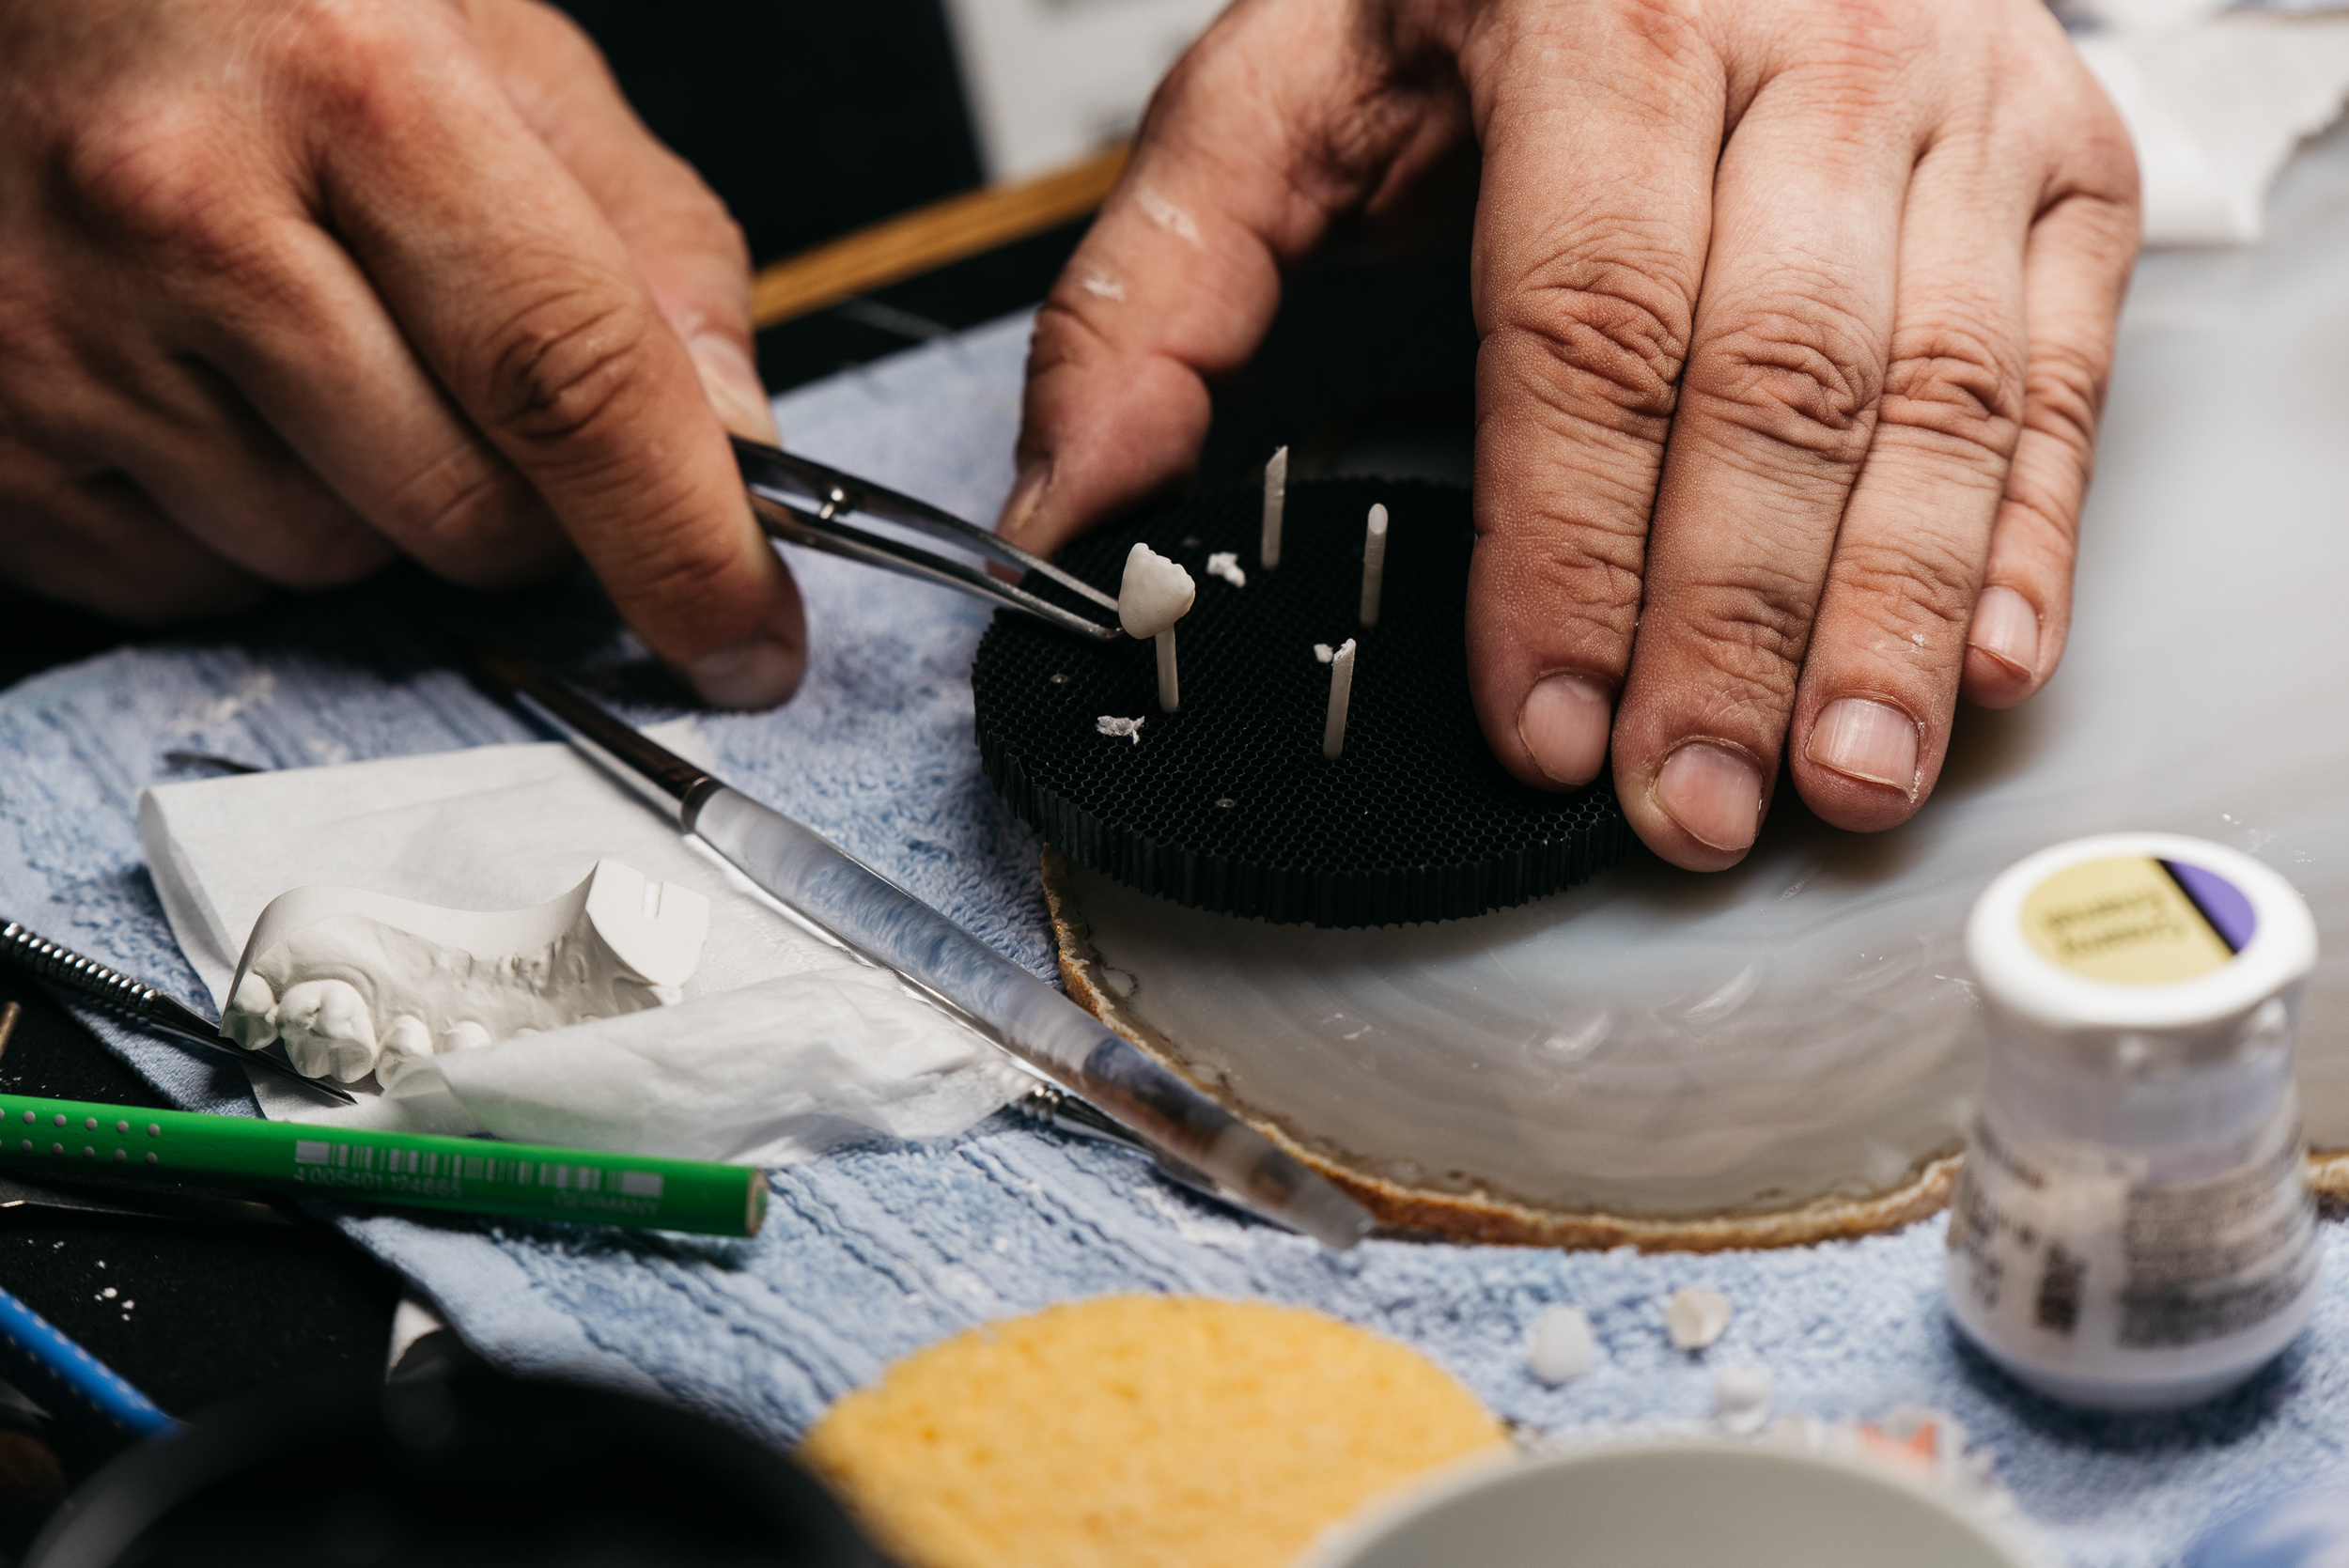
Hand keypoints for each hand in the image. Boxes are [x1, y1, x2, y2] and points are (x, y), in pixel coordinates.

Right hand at [0, 0, 802, 707]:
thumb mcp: (491, 42)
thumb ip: (646, 236)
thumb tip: (735, 445)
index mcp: (352, 80)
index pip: (569, 376)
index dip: (685, 538)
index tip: (748, 639)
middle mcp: (183, 210)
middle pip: (466, 511)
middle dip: (533, 510)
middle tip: (490, 402)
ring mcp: (58, 334)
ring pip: (330, 567)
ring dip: (374, 509)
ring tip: (309, 345)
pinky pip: (193, 587)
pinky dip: (240, 532)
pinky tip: (208, 392)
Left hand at [999, 0, 2137, 868]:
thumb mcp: (1288, 83)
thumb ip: (1163, 285)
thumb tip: (1075, 504)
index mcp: (1597, 21)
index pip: (1585, 331)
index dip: (1567, 550)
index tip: (1547, 722)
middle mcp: (1805, 45)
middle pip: (1773, 386)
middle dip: (1726, 628)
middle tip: (1689, 803)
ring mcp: (1955, 97)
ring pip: (1938, 396)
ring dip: (1890, 617)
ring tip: (1838, 779)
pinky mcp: (2060, 155)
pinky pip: (2063, 367)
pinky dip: (2031, 533)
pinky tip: (1985, 664)